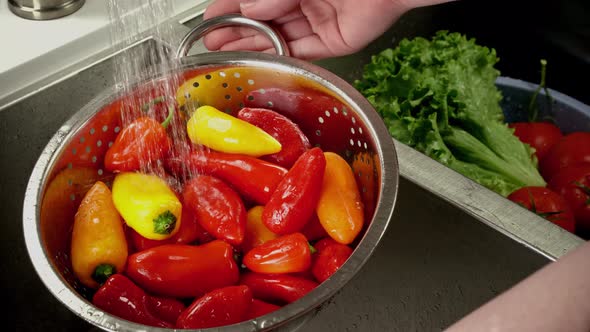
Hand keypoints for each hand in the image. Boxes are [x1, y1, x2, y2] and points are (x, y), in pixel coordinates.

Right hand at [203, 0, 454, 59]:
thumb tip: (250, 9)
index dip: (231, 7)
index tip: (210, 17)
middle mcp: (305, 3)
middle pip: (263, 21)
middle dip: (236, 30)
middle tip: (211, 40)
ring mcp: (318, 23)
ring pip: (277, 38)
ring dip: (251, 47)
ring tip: (226, 53)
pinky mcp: (332, 43)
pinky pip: (301, 52)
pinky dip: (280, 56)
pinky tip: (260, 60)